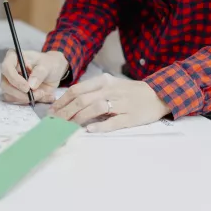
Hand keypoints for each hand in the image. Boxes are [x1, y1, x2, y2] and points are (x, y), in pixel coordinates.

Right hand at [0, 50, 68, 104]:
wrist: (53, 72)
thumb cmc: (48, 64)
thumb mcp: (47, 65)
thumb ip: (40, 73)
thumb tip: (31, 85)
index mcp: (13, 58)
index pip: (6, 68)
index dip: (14, 79)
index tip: (27, 87)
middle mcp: (9, 71)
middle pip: (5, 85)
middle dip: (21, 93)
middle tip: (38, 94)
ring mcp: (10, 83)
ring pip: (10, 95)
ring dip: (26, 98)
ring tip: (42, 93)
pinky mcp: (15, 93)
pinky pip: (18, 101)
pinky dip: (30, 101)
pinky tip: (42, 96)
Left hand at [49, 73, 169, 132]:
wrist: (158, 94)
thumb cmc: (130, 92)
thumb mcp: (111, 85)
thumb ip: (93, 92)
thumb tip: (69, 103)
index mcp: (104, 81)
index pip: (77, 90)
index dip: (62, 101)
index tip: (52, 111)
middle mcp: (111, 90)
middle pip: (82, 100)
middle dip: (65, 112)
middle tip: (55, 122)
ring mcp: (121, 103)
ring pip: (95, 108)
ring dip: (78, 118)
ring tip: (67, 127)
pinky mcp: (131, 116)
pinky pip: (113, 121)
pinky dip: (100, 125)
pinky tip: (89, 129)